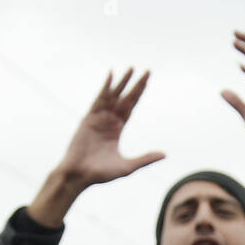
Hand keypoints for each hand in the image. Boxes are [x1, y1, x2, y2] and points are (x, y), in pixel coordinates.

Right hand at [27, 69, 164, 225]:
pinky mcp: (89, 118)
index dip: (139, 93)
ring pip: (113, 96)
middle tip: (147, 71)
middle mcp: (108, 120)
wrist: (80, 175)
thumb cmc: (101, 174)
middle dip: (135, 85)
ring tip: (132, 69)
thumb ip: (145, 159)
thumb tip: (165, 155)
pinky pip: (99, 99)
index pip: (131, 106)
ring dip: (123, 83)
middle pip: (125, 98)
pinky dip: (105, 87)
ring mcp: (98, 118)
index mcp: (117, 129)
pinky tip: (111, 75)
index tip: (148, 80)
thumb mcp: (128, 166)